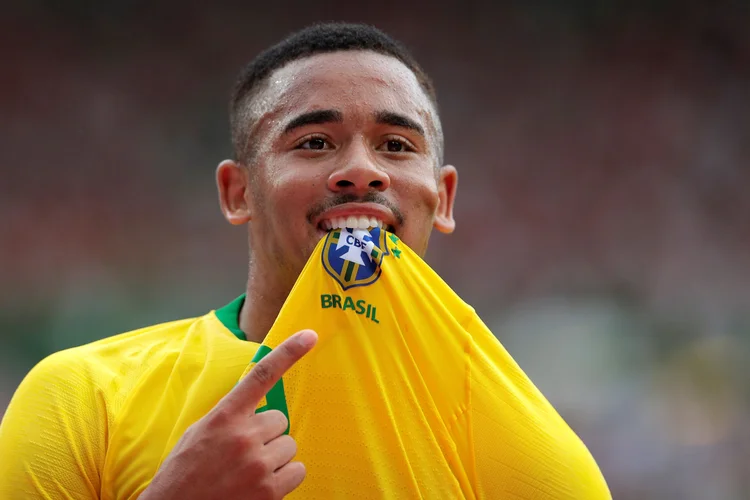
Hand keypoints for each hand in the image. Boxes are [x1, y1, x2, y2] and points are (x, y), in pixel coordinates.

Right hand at [139, 330, 317, 499]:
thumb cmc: (184, 473)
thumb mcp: (199, 433)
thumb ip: (229, 416)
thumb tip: (256, 407)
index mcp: (224, 417)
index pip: (261, 375)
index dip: (288, 353)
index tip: (309, 335)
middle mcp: (243, 436)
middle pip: (280, 420)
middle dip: (267, 435)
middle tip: (242, 453)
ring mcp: (258, 464)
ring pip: (289, 446)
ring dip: (274, 458)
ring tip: (247, 472)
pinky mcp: (269, 491)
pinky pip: (297, 471)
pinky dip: (284, 479)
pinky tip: (260, 486)